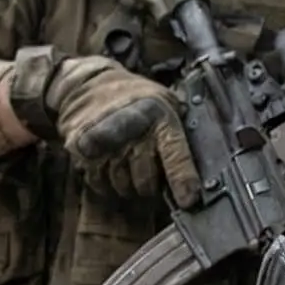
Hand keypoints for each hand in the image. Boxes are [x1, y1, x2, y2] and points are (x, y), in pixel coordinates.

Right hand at [46, 58, 200, 203]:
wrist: (87, 84)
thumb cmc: (135, 99)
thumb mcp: (166, 102)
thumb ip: (181, 130)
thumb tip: (204, 166)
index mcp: (159, 115)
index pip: (175, 153)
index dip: (182, 180)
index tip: (188, 201)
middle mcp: (132, 128)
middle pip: (145, 180)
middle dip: (150, 186)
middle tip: (149, 176)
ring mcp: (104, 140)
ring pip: (122, 185)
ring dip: (127, 185)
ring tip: (127, 166)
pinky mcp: (81, 149)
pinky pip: (98, 182)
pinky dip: (105, 182)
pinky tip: (109, 165)